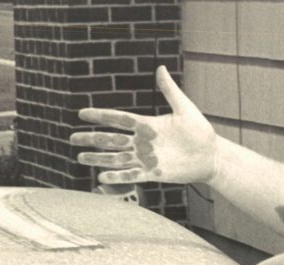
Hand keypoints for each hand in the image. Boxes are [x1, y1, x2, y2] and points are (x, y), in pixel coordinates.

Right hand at [70, 66, 216, 185]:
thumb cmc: (200, 131)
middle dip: (91, 139)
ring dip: (98, 159)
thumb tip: (160, 68)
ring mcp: (146, 159)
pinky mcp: (153, 174)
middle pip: (112, 140)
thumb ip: (170, 90)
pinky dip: (117, 177)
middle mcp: (143, 142)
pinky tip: (101, 176)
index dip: (101, 116)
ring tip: (80, 157)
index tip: (82, 114)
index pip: (119, 119)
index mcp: (147, 125)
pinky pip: (131, 175)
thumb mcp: (184, 108)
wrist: (210, 156)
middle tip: (72, 138)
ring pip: (117, 159)